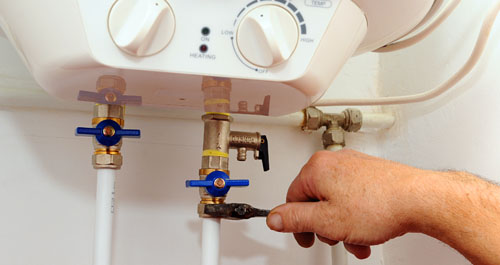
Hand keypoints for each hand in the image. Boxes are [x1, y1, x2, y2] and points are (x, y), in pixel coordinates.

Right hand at [266, 150, 423, 258]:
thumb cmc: (379, 205)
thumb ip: (295, 219)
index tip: (305, 237)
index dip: (297, 223)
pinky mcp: (368, 171)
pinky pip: (352, 195)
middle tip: (336, 238)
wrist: (419, 199)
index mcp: (316, 169)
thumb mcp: (327, 221)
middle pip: (315, 199)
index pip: (292, 198)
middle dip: (325, 225)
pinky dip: (356, 214)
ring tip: (358, 238)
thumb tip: (275, 217)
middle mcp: (333, 161)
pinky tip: (368, 228)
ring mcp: (352, 165)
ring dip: (342, 224)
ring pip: (335, 200)